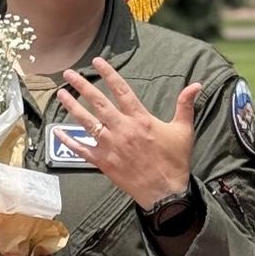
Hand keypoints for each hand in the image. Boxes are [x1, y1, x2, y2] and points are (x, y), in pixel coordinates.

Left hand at [56, 57, 201, 210]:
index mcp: (141, 119)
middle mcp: (123, 129)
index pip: (122, 90)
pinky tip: (57, 132)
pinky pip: (82, 149)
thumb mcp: (184, 131)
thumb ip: (186, 105)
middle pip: (98, 102)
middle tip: (69, 74)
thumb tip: (197, 85)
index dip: (108, 74)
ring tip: (61, 94)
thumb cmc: (175, 162)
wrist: (165, 193)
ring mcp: (111, 146)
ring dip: (72, 106)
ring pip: (86, 122)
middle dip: (82, 86)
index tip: (97, 62)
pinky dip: (68, 141)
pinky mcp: (103, 162)